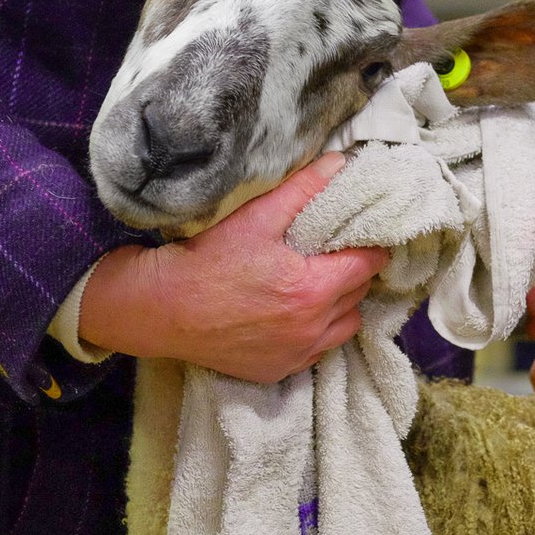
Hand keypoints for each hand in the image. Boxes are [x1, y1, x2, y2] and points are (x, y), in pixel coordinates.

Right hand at [79, 152, 388, 381]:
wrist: (162, 309)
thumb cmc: (207, 259)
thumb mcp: (256, 217)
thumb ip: (302, 190)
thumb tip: (339, 165)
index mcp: (313, 289)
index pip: (368, 264)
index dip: (371, 244)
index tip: (364, 233)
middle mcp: (312, 328)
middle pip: (360, 294)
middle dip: (355, 271)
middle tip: (338, 252)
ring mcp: (297, 354)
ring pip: (346, 326)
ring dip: (342, 305)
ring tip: (321, 284)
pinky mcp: (279, 370)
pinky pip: (319, 351)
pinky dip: (319, 332)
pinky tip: (298, 313)